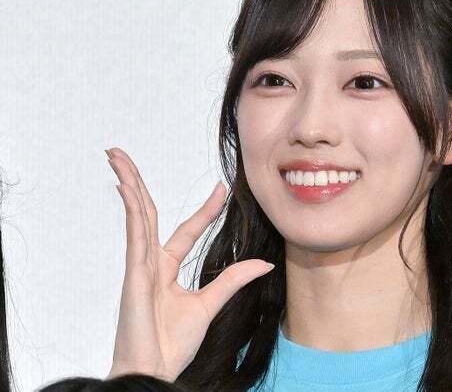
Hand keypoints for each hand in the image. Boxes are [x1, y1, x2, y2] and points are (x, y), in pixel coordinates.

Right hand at [104, 147, 273, 381]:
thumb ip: (233, 279)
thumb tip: (263, 263)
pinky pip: (135, 236)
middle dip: (137, 182)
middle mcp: (150, 262)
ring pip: (137, 216)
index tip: (221, 187)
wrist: (155, 370)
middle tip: (125, 154)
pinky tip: (126, 187)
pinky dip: (132, 210)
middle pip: (147, 212)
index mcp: (166, 269)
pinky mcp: (133, 275)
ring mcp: (139, 266)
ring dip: (128, 184)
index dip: (204, 208)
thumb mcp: (211, 304)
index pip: (187, 229)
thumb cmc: (172, 344)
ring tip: (117, 156)